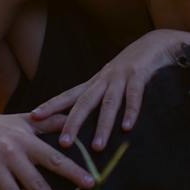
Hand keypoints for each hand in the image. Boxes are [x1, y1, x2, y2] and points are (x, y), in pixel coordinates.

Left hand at [29, 29, 189, 152]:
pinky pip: (135, 94)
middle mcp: (104, 79)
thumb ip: (100, 99)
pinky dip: (131, 111)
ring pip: (109, 102)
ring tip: (97, 146)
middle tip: (64, 143)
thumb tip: (86, 125)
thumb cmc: (133, 68)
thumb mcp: (112, 82)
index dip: (51, 105)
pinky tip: (127, 127)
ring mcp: (121, 76)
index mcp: (95, 83)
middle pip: (84, 102)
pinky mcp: (140, 73)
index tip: (32, 117)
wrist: (157, 43)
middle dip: (73, 122)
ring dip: (103, 124)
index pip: (68, 95)